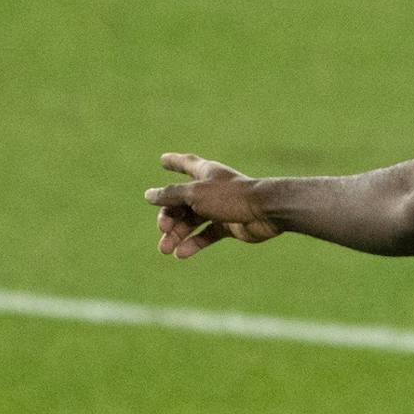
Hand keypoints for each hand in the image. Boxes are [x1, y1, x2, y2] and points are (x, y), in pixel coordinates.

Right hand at [145, 152, 281, 257]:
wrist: (265, 212)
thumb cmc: (230, 197)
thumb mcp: (195, 194)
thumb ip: (171, 195)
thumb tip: (149, 195)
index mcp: (204, 173)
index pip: (186, 164)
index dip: (174, 161)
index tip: (163, 159)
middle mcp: (210, 190)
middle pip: (182, 202)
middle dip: (168, 217)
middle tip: (163, 231)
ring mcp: (219, 209)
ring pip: (192, 222)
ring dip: (177, 235)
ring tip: (165, 249)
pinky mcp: (228, 226)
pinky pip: (206, 235)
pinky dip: (193, 244)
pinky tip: (181, 253)